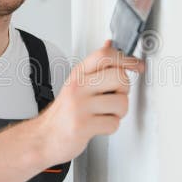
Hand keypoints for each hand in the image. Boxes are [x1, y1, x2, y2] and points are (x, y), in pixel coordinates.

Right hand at [36, 40, 144, 164]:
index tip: (137, 65)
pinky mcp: (82, 125)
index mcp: (78, 74)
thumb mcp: (77, 82)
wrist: (45, 137)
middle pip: (120, 77)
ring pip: (121, 103)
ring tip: (106, 113)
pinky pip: (113, 124)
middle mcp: (78, 86)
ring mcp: (79, 106)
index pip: (105, 55)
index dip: (127, 58)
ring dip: (119, 112)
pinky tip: (99, 125)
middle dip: (124, 90)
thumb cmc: (64, 111)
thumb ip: (95, 65)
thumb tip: (110, 44)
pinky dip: (110, 127)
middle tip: (115, 96)